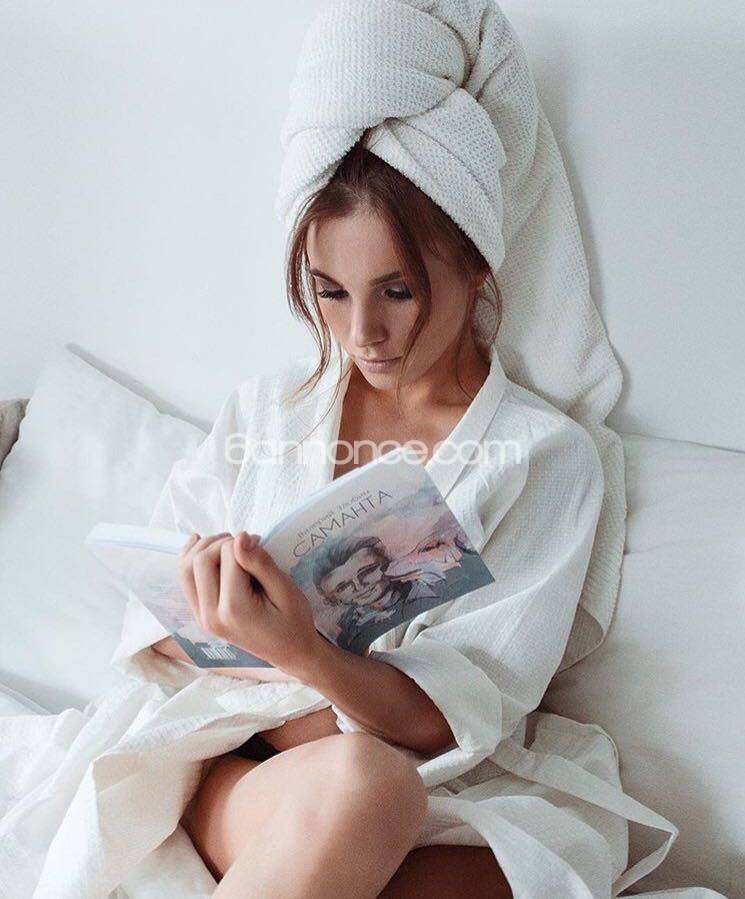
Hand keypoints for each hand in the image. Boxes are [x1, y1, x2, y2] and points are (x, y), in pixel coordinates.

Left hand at [178, 531, 322, 676]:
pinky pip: (185, 582)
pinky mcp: (200, 615)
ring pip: (186, 569)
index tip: (261, 545)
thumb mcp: (285, 590)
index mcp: (235, 609)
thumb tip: (240, 537)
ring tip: (226, 544)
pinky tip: (200, 545)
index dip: (245, 543)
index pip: (228, 556)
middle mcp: (211, 614)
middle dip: (221, 542)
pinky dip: (190, 559)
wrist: (289, 652)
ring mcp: (202, 617)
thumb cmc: (294, 622)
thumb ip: (260, 564)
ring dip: (203, 548)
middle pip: (200, 560)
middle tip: (245, 545)